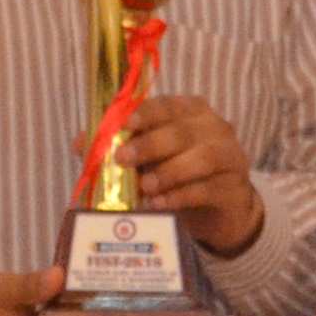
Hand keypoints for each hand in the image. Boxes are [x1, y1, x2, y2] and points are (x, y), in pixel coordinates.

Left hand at [114, 95, 266, 256]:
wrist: (219, 210)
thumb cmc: (179, 175)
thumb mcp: (148, 159)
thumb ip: (119, 147)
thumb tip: (81, 140)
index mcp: (191, 111)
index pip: (168, 105)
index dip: (145, 113)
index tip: (123, 125)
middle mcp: (215, 127)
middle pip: (182, 131)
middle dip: (150, 144)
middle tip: (122, 158)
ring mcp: (230, 156)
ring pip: (202, 157)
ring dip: (169, 171)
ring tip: (144, 187)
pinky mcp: (234, 188)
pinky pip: (208, 189)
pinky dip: (181, 196)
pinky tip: (159, 205)